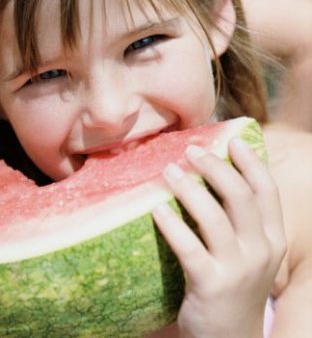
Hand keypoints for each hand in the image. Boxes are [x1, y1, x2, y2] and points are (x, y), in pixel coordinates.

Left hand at [152, 138, 286, 337]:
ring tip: (168, 170)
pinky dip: (171, 224)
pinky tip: (155, 209)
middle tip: (191, 151)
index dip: (251, 162)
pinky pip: (188, 247)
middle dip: (215, 167)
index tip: (231, 139)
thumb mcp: (249, 255)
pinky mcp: (210, 284)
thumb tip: (214, 178)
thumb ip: (240, 223)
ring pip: (214, 217)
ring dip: (189, 188)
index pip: (267, 192)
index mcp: (273, 241)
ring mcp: (237, 269)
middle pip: (240, 197)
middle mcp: (261, 252)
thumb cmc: (232, 288)